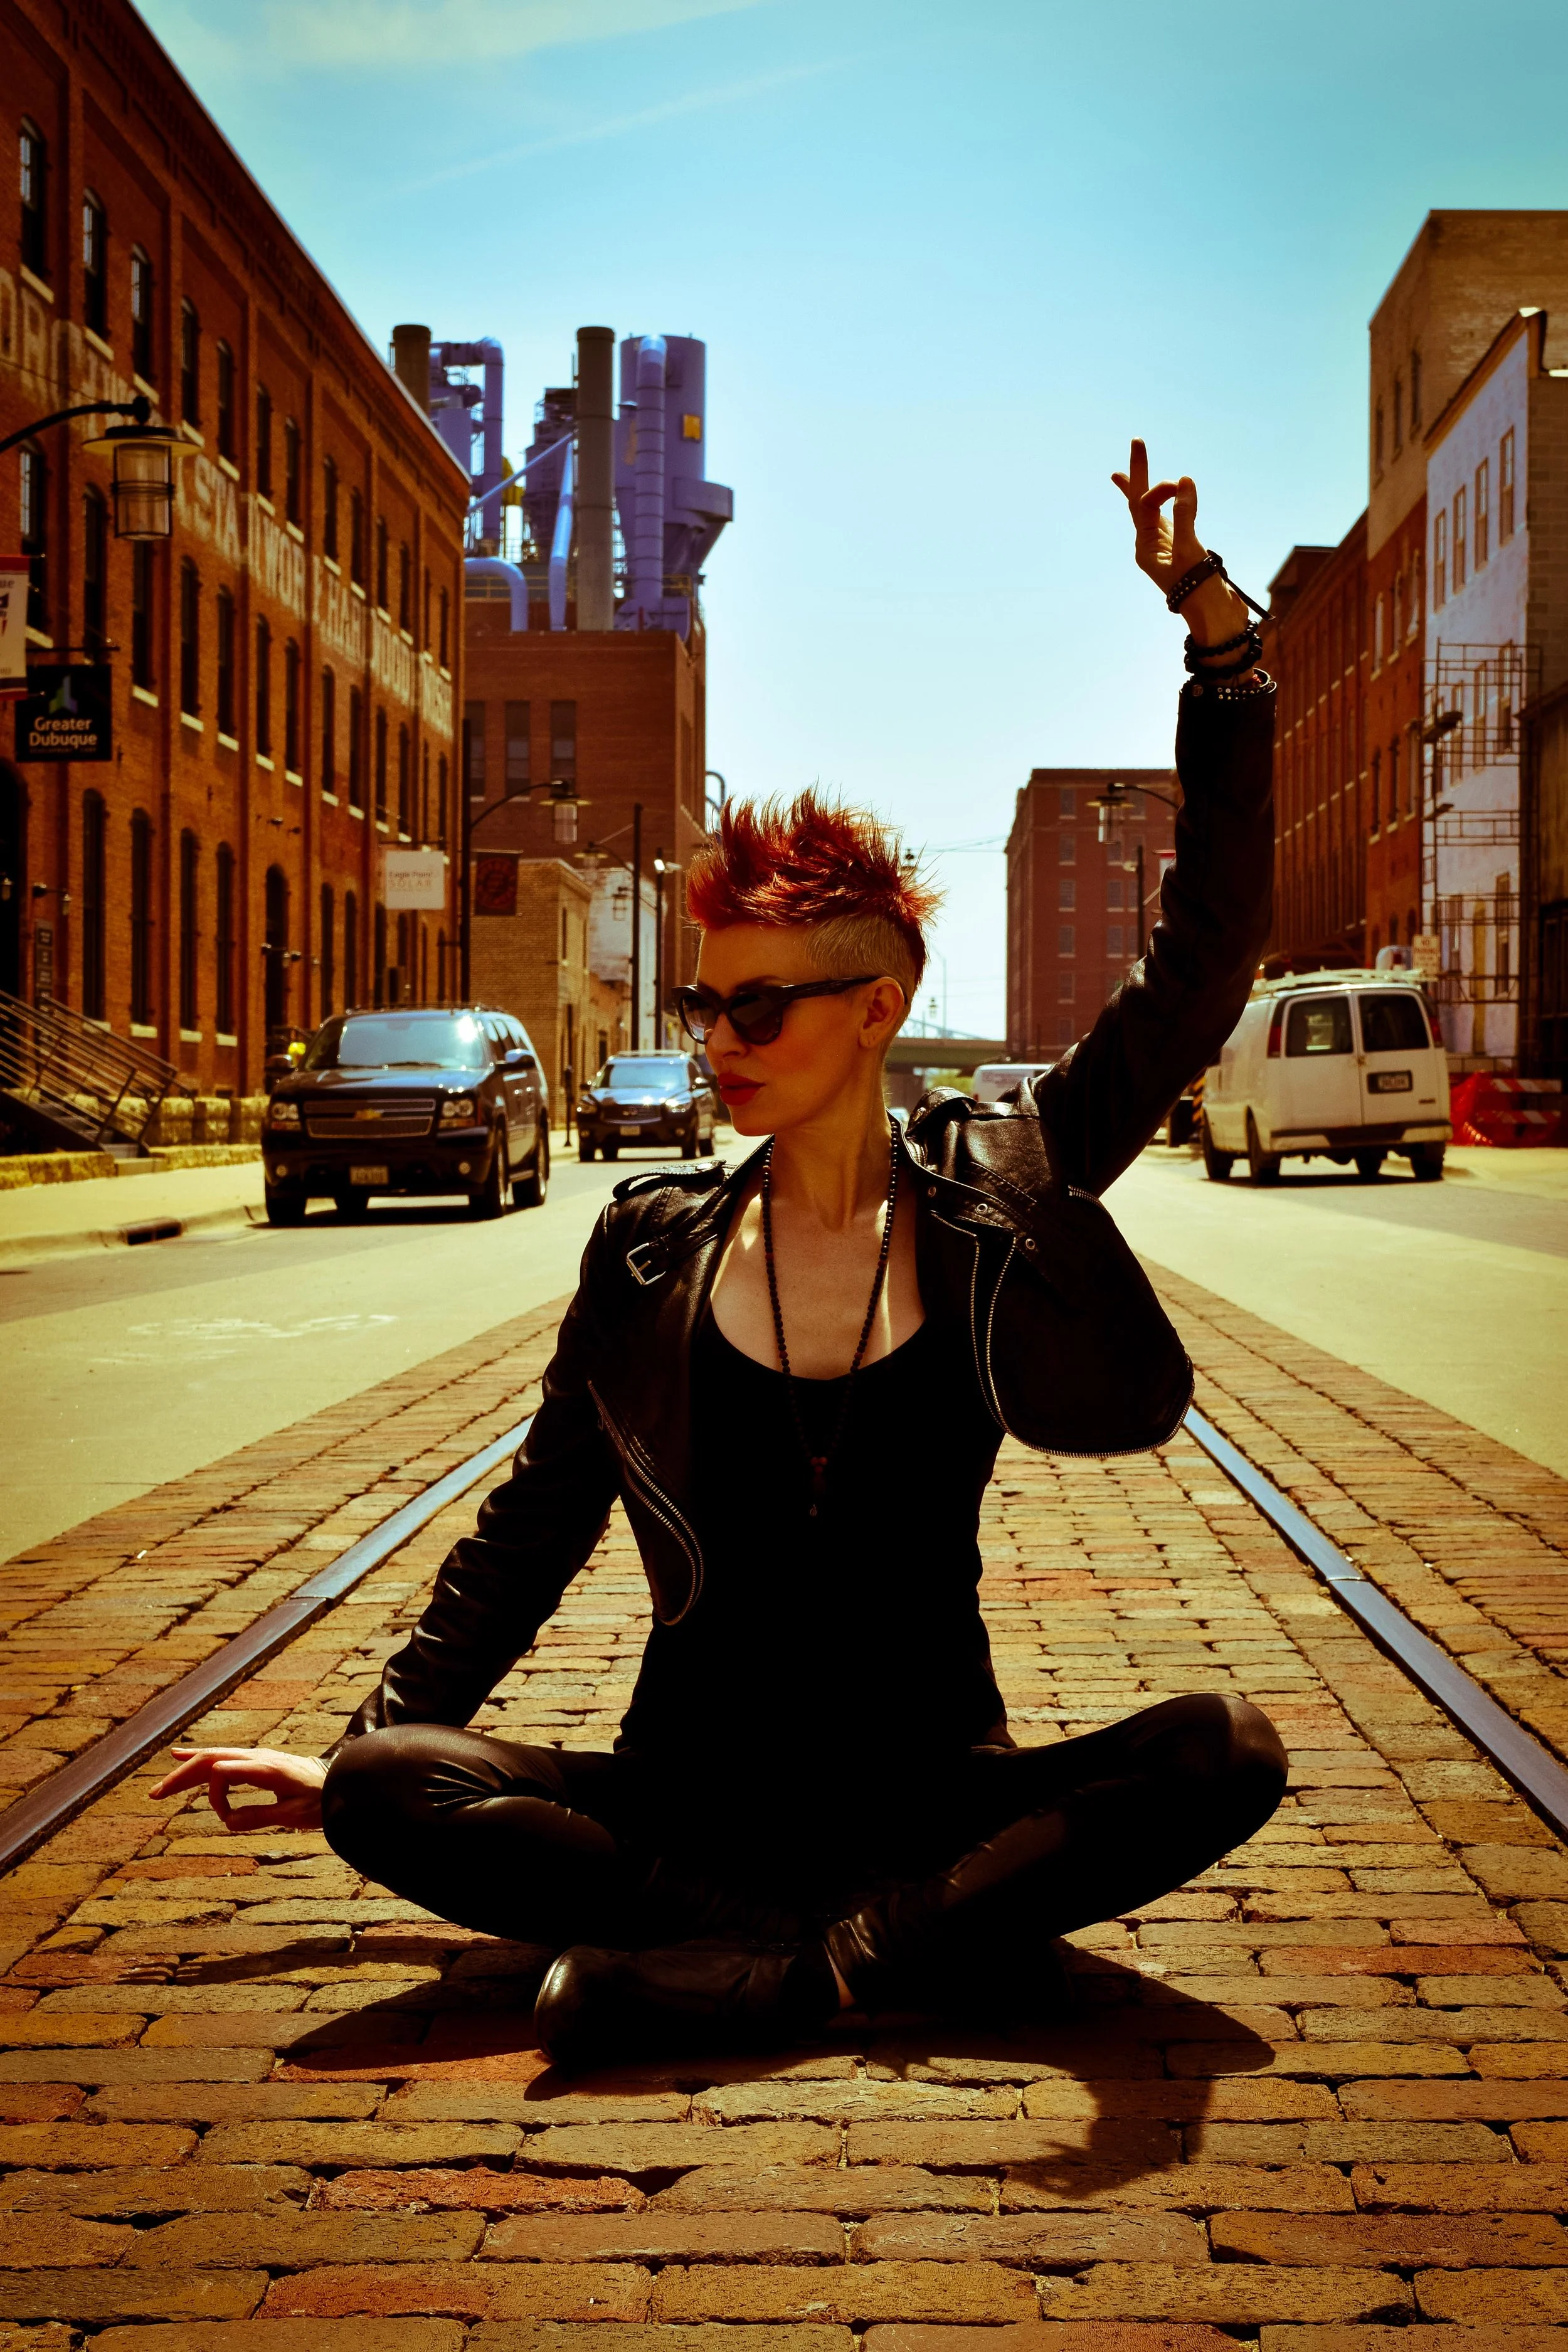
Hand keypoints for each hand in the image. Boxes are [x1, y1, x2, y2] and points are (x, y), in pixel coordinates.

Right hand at [152, 1746, 327, 1831]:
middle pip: (210, 1760)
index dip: (216, 1796)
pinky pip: (222, 1759)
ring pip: (213, 1758)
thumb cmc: (319, 1800)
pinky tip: (181, 1757)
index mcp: (265, 1767)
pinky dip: (200, 1760)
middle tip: (155, 1794)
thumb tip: (227, 1821)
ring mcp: (255, 1758)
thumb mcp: (294, 1814)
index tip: (227, 1818)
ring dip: (186, 1772)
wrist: (338, 1783)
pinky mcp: (255, 1763)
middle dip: (181, 1777)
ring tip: (160, 1788)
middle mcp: (257, 1757)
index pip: (223, 1771)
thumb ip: (261, 1815)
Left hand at [1111, 439, 1248, 646]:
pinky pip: (1172, 520)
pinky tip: (1164, 499)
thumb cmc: (1200, 590)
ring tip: (1121, 474)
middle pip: (1141, 503)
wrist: (1216, 618)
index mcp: (1146, 548)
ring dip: (1145, 490)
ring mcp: (1169, 547)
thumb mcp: (1190, 551)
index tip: (1177, 485)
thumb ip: (1185, 515)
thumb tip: (1183, 481)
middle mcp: (1153, 546)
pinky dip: (1168, 505)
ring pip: (1153, 511)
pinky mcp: (1185, 549)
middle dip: (1137, 474)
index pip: (1143, 505)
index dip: (1156, 488)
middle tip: (1137, 441)